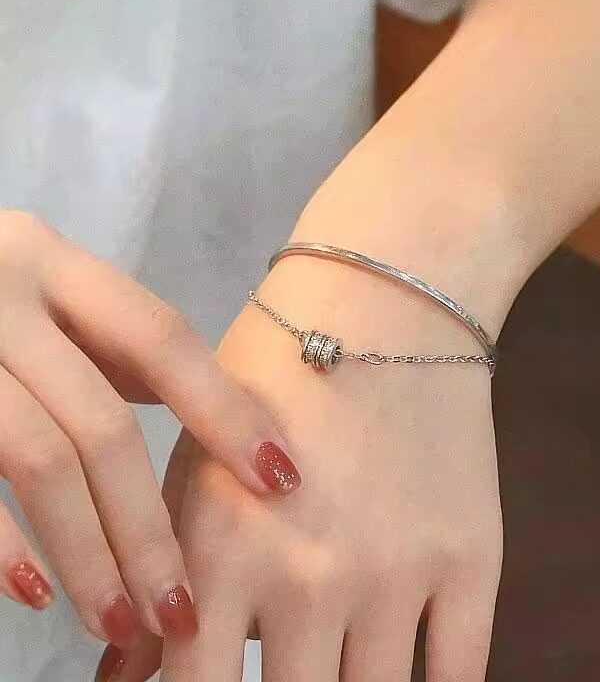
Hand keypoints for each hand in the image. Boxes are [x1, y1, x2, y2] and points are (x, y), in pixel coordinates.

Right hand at [0, 211, 300, 649]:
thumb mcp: (61, 300)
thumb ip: (126, 349)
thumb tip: (224, 417)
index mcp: (59, 266)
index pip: (164, 341)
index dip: (225, 411)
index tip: (280, 480)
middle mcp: (5, 296)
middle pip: (101, 423)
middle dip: (149, 527)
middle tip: (185, 611)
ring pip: (39, 460)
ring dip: (89, 554)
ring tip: (125, 623)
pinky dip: (1, 544)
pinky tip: (37, 595)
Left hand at [107, 260, 502, 681]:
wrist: (385, 309)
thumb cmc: (277, 375)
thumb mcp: (198, 457)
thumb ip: (161, 567)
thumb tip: (122, 676)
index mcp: (226, 552)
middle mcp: (311, 577)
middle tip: (289, 667)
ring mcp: (398, 574)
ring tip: (338, 657)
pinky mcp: (472, 561)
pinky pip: (457, 677)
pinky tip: (407, 668)